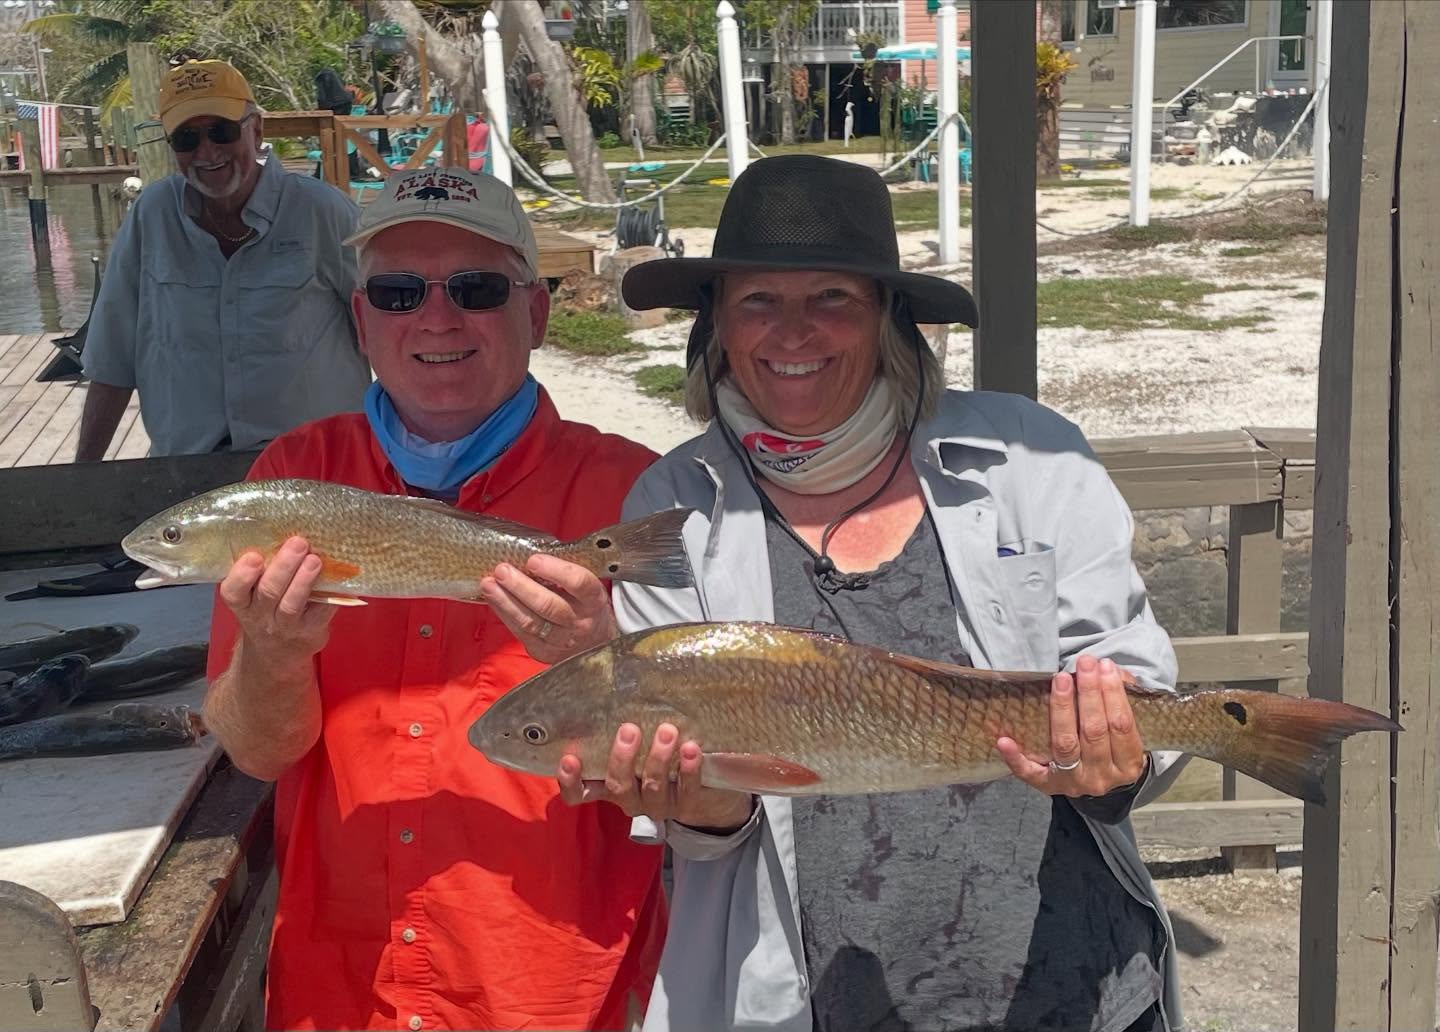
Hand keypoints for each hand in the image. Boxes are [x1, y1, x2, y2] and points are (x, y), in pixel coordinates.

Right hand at [219, 537, 334, 671]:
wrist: (277, 653)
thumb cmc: (266, 611)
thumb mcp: (253, 596)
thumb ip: (261, 573)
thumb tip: (284, 533)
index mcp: (242, 603)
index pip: (233, 592)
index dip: (242, 575)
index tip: (254, 556)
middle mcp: (260, 616)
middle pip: (269, 592)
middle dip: (283, 566)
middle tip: (298, 543)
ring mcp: (286, 626)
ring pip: (292, 604)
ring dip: (304, 580)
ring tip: (315, 560)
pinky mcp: (310, 631)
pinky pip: (320, 613)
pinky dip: (329, 595)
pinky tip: (335, 578)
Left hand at [480, 555, 617, 663]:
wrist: (595, 643)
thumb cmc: (585, 606)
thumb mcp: (586, 588)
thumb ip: (564, 573)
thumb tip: (528, 553)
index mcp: (594, 601)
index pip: (579, 584)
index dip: (556, 571)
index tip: (533, 560)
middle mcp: (580, 623)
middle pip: (549, 605)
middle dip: (521, 587)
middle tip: (502, 570)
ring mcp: (562, 641)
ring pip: (531, 622)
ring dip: (506, 601)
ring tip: (488, 584)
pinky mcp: (544, 651)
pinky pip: (521, 633)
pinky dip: (504, 614)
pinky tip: (493, 599)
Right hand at [557, 722, 754, 831]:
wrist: (710, 776)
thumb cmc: (662, 740)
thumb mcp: (639, 726)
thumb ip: (619, 708)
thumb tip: (607, 664)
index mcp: (610, 781)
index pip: (579, 792)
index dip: (570, 781)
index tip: (570, 757)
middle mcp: (631, 796)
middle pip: (617, 787)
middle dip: (621, 759)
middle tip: (629, 729)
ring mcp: (659, 804)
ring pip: (652, 789)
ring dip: (658, 759)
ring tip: (668, 731)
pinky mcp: (688, 806)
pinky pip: (687, 792)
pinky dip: (689, 770)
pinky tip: (691, 748)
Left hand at [996, 654, 1147, 797]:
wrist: (1097, 785)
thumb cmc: (1110, 748)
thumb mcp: (1124, 730)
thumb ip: (1122, 700)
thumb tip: (1112, 671)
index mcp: (1127, 764)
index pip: (1121, 725)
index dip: (1113, 694)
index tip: (1104, 666)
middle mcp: (1101, 777)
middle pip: (1093, 732)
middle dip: (1089, 693)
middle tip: (1084, 664)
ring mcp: (1073, 783)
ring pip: (1065, 744)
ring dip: (1061, 708)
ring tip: (1060, 679)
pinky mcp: (1046, 786)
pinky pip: (1029, 773)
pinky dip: (1016, 757)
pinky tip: (1005, 740)